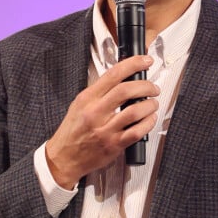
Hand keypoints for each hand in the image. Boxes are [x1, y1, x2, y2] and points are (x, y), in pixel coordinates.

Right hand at [46, 56, 159, 188]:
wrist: (63, 157)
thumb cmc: (72, 131)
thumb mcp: (79, 104)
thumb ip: (99, 92)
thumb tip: (123, 79)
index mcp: (87, 98)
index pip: (113, 74)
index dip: (133, 64)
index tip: (145, 61)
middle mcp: (96, 112)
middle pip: (126, 90)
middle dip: (146, 86)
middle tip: (153, 88)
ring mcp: (105, 130)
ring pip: (135, 111)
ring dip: (150, 105)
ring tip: (153, 103)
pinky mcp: (113, 145)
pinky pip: (137, 132)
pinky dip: (148, 123)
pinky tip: (149, 119)